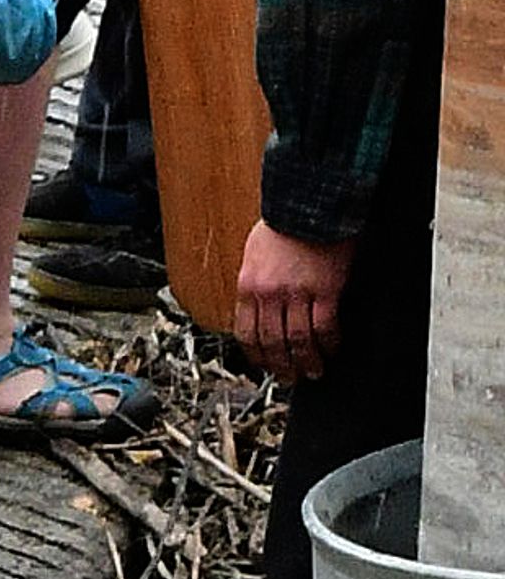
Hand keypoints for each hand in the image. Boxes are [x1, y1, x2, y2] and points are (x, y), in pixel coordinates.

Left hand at [236, 215, 350, 382]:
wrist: (310, 200)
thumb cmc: (286, 222)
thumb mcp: (256, 255)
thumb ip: (256, 284)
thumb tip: (260, 311)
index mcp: (249, 286)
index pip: (247, 333)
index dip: (256, 356)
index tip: (264, 365)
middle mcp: (269, 294)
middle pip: (272, 343)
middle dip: (281, 366)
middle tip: (290, 377)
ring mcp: (297, 293)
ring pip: (298, 341)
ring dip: (306, 361)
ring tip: (313, 371)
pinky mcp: (325, 289)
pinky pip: (325, 327)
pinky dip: (329, 342)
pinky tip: (332, 348)